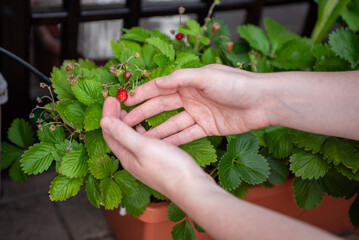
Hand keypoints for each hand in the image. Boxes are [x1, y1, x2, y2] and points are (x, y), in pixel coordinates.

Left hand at [100, 97, 210, 196]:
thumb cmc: (169, 168)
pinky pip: (143, 144)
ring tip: (127, 111)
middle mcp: (133, 160)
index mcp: (126, 156)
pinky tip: (146, 128)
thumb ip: (123, 134)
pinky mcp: (157, 162)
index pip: (109, 133)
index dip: (107, 114)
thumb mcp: (143, 147)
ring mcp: (145, 162)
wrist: (192, 188)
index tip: (110, 97)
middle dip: (114, 118)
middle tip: (116, 101)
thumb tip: (103, 121)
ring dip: (126, 124)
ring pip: (130, 140)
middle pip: (117, 136)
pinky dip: (140, 132)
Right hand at [123, 64, 270, 144]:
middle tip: (125, 122)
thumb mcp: (206, 77)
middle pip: (162, 106)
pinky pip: (187, 134)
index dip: (142, 94)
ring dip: (157, 130)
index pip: (160, 88)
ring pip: (172, 123)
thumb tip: (157, 82)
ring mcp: (199, 113)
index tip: (124, 102)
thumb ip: (181, 79)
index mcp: (189, 81)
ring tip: (139, 138)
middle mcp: (191, 96)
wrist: (263, 101)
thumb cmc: (236, 84)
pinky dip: (175, 140)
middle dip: (144, 114)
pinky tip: (161, 146)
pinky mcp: (208, 127)